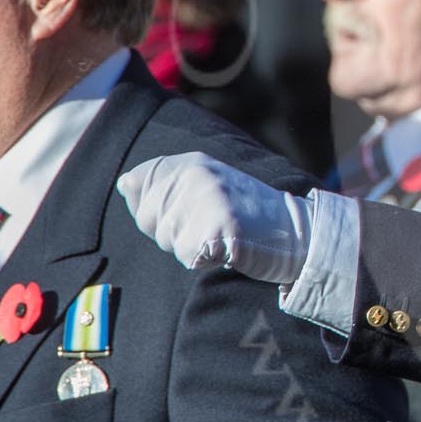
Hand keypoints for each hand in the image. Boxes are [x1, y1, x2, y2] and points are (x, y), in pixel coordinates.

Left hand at [116, 153, 312, 285]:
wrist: (296, 232)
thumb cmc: (250, 215)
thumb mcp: (208, 187)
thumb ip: (167, 183)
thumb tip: (125, 183)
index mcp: (192, 161)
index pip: (138, 183)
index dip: (153, 207)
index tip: (185, 212)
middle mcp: (196, 173)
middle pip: (148, 216)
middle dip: (171, 233)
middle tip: (207, 228)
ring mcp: (208, 198)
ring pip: (167, 238)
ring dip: (189, 247)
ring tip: (220, 236)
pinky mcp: (218, 225)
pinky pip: (187, 255)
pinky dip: (204, 260)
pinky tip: (225, 249)